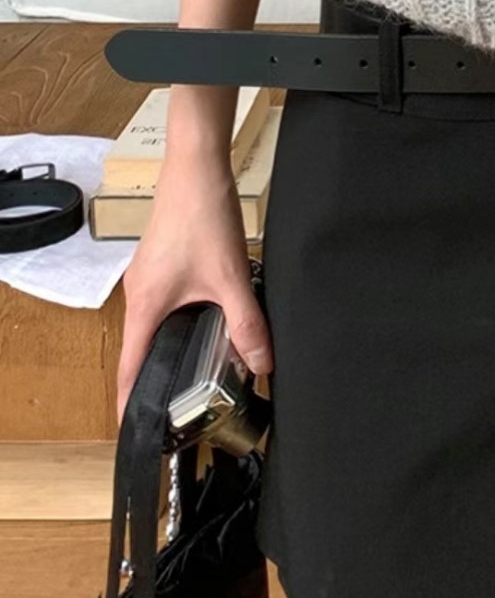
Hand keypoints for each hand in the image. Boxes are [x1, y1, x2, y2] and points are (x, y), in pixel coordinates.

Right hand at [116, 154, 272, 424]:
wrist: (197, 166)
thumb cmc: (202, 215)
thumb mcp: (231, 276)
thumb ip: (247, 322)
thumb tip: (261, 363)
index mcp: (145, 305)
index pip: (130, 368)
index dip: (132, 402)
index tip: (137, 430)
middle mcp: (140, 294)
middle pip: (144, 349)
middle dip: (162, 378)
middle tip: (185, 406)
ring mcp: (150, 278)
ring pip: (160, 325)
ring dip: (179, 345)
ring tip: (204, 368)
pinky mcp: (165, 264)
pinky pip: (170, 304)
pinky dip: (187, 319)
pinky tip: (215, 320)